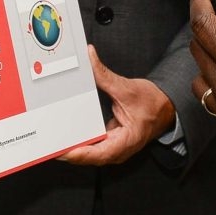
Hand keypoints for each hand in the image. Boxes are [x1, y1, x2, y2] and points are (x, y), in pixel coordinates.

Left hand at [61, 48, 175, 164]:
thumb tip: (90, 58)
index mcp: (126, 141)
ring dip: (72, 148)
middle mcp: (119, 149)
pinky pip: (92, 145)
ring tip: (53, 141)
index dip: (79, 154)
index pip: (99, 154)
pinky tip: (66, 134)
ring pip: (89, 153)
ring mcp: (114, 147)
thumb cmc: (153, 104)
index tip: (62, 151)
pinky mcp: (110, 141)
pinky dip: (79, 142)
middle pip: (89, 156)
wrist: (166, 107)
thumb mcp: (127, 88)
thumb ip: (104, 75)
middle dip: (68, 152)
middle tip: (49, 145)